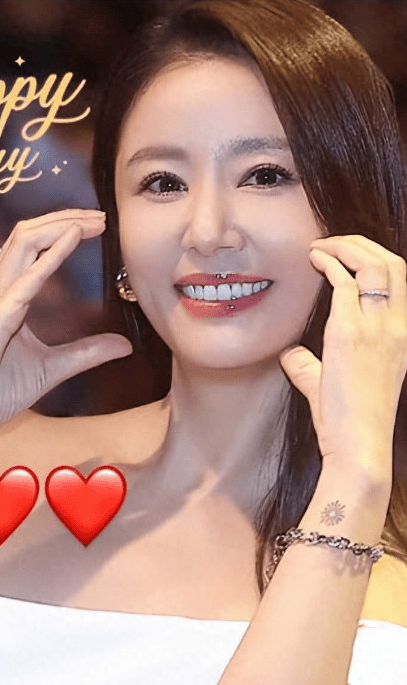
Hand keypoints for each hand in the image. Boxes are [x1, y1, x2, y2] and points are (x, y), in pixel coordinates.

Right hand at [0, 210, 132, 443]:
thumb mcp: (52, 368)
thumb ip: (85, 352)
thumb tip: (124, 346)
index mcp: (2, 295)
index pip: (31, 246)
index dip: (62, 229)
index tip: (96, 226)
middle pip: (27, 234)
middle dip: (65, 218)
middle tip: (101, 216)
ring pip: (24, 242)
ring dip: (61, 226)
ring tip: (92, 222)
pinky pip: (26, 278)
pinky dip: (52, 255)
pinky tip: (73, 239)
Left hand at [279, 235, 406, 476]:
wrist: (359, 444)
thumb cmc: (348, 422)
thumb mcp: (332, 385)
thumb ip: (309, 366)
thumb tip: (288, 354)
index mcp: (401, 336)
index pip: (400, 281)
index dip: (375, 258)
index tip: (347, 253)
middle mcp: (396, 327)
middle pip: (393, 264)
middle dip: (363, 243)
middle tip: (334, 240)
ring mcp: (376, 328)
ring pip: (373, 265)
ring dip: (346, 247)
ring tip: (320, 245)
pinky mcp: (349, 334)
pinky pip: (344, 284)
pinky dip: (329, 264)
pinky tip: (312, 259)